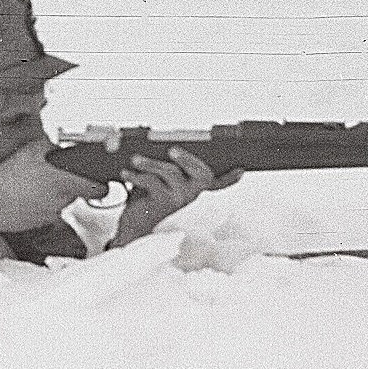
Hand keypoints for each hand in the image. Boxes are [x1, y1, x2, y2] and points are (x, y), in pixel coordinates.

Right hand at [0, 138, 100, 233]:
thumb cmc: (10, 179)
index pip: (98, 189)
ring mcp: (52, 214)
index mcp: (65, 182)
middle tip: (54, 177)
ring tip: (34, 185)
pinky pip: (46, 211)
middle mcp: (63, 200)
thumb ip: (48, 146)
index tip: (99, 183)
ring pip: (61, 202)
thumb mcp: (29, 151)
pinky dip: (40, 204)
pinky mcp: (40, 223)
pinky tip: (26, 196)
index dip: (101, 186)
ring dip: (52, 194)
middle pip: (76, 194)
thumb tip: (56, 147)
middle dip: (69, 185)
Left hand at [106, 148, 242, 249]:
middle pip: (201, 174)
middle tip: (173, 150)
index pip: (217, 182)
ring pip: (171, 174)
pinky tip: (126, 173)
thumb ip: (165, 164)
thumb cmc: (146, 197)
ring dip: (151, 164)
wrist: (131, 226)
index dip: (230, 178)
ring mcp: (179, 200)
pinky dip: (136, 175)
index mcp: (194, 186)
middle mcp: (191, 193)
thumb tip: (158, 142)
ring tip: (135, 159)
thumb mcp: (158, 178)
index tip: (241, 171)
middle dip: (189, 159)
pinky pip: (151, 183)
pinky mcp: (162, 204)